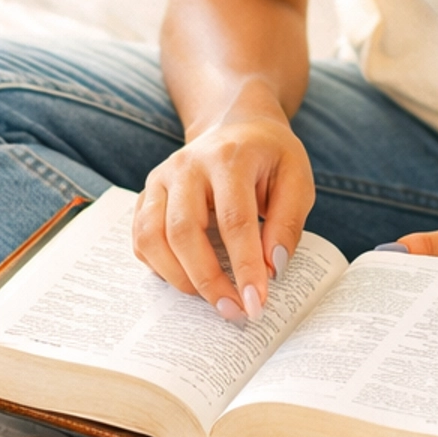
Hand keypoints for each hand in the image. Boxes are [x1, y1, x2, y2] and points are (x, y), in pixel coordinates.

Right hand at [133, 92, 313, 322]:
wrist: (234, 125)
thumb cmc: (268, 156)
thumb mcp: (295, 179)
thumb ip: (287, 223)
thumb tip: (272, 268)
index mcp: (228, 157)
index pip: (234, 220)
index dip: (244, 266)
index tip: (256, 303)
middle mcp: (186, 166)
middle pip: (183, 231)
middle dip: (208, 280)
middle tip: (233, 312)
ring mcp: (160, 179)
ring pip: (152, 237)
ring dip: (180, 278)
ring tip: (212, 300)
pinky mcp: (146, 195)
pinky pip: (141, 240)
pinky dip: (160, 267)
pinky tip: (188, 278)